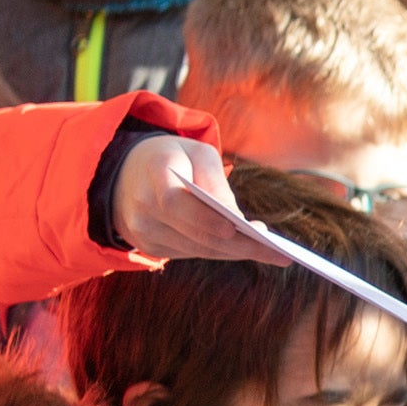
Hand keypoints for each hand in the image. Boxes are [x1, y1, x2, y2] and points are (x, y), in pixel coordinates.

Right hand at [112, 135, 280, 265]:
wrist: (127, 174)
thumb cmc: (174, 158)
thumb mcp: (196, 152)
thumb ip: (215, 179)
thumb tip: (236, 218)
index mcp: (153, 172)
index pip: (176, 201)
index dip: (206, 218)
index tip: (238, 227)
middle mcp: (143, 206)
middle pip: (195, 233)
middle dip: (240, 245)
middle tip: (279, 252)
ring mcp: (143, 231)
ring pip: (197, 248)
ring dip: (236, 252)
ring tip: (273, 252)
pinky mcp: (149, 246)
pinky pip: (191, 253)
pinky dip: (221, 251)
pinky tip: (247, 249)